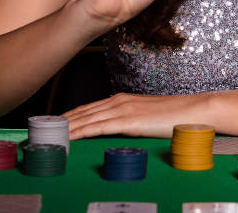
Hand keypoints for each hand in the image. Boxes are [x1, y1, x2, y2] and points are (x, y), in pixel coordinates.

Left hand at [62, 92, 212, 138]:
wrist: (194, 110)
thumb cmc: (175, 116)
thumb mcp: (147, 116)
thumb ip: (132, 121)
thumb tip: (121, 131)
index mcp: (121, 99)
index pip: (88, 108)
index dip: (69, 115)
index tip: (54, 123)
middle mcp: (117, 101)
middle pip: (82, 112)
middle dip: (61, 121)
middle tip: (42, 129)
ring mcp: (121, 110)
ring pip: (85, 119)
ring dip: (66, 127)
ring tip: (48, 134)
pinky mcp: (127, 121)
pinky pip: (97, 127)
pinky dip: (80, 132)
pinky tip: (69, 137)